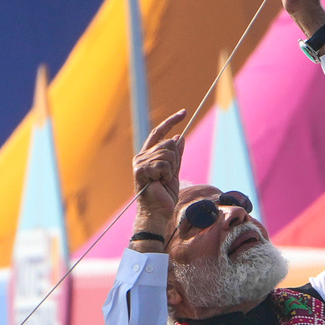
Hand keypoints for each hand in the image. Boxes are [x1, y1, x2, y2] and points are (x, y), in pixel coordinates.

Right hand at [132, 110, 185, 243]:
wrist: (157, 212)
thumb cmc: (164, 195)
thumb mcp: (174, 172)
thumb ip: (176, 155)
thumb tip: (179, 137)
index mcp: (148, 155)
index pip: (159, 133)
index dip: (172, 121)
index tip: (184, 112)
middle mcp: (141, 156)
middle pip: (168, 144)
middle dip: (175, 160)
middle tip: (168, 176)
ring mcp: (140, 162)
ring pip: (167, 153)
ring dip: (171, 169)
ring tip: (163, 181)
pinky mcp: (141, 169)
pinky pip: (164, 164)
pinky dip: (167, 175)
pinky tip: (160, 183)